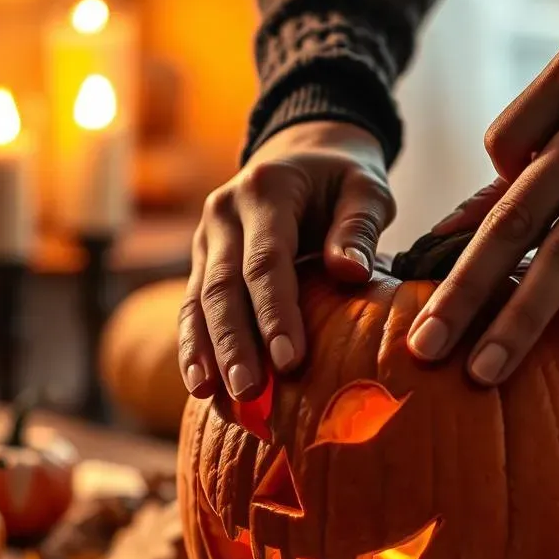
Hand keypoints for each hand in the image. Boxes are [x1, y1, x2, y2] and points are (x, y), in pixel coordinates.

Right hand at [178, 121, 393, 399]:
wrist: (302, 158)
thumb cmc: (343, 181)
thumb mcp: (366, 189)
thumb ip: (359, 227)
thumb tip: (350, 273)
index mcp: (266, 190)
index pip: (266, 261)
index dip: (275, 313)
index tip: (291, 361)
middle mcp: (224, 213)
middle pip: (222, 287)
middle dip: (234, 344)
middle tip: (249, 392)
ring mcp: (206, 239)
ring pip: (197, 301)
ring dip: (206, 353)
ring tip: (218, 400)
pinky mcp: (202, 263)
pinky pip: (192, 308)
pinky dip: (196, 348)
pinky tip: (202, 388)